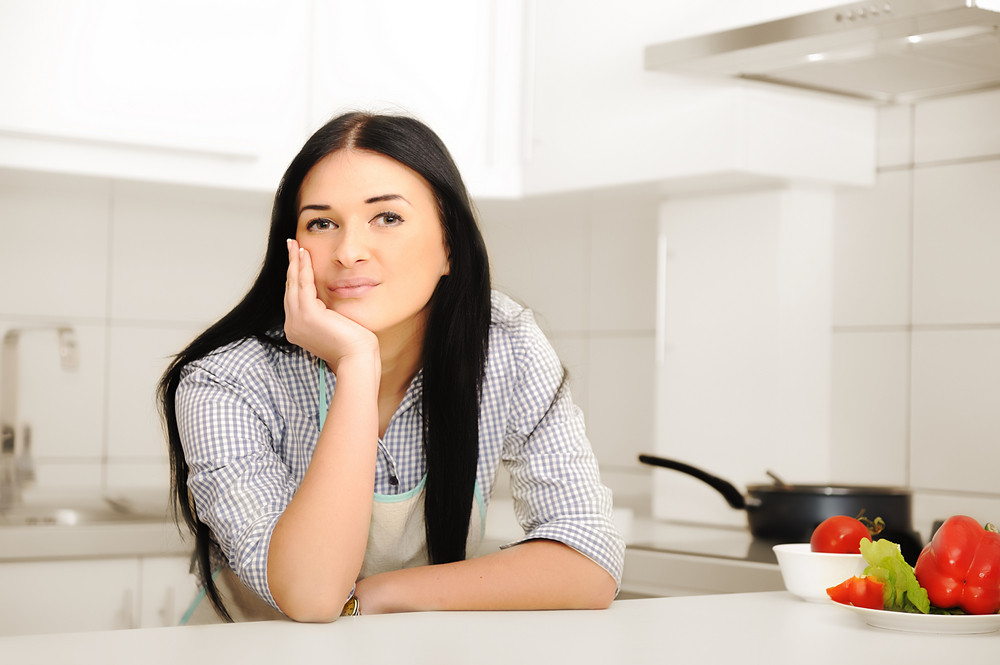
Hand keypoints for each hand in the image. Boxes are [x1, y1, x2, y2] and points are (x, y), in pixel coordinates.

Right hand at [284, 239, 378, 372]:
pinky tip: (304, 254)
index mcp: (298, 329)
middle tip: (291, 245)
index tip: (297, 260)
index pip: (294, 297)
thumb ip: (326, 315)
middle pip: (289, 288)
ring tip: (295, 244)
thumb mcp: (334, 326)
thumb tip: (328, 303)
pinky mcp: (308, 314)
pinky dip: (303, 267)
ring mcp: (297, 321)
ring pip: (293, 284)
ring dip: (294, 262)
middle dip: (290, 265)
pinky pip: (303, 284)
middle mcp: (292, 325)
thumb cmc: (353, 345)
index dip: (294, 277)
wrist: (357, 357)